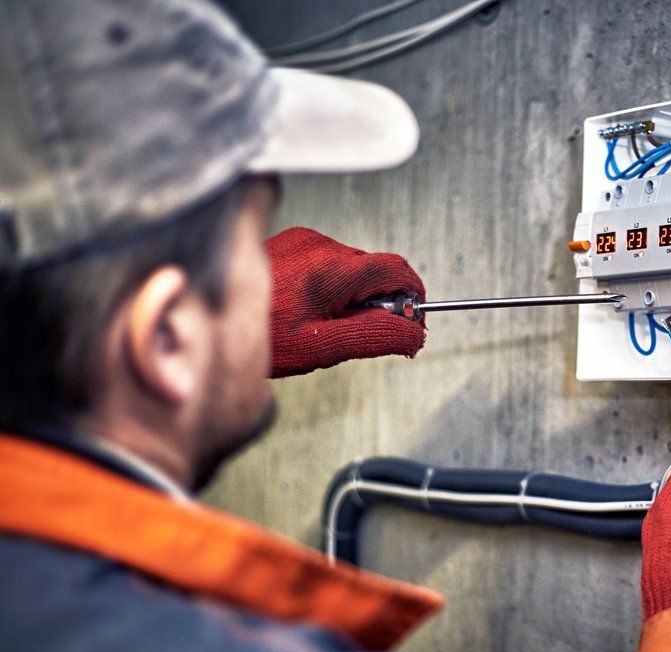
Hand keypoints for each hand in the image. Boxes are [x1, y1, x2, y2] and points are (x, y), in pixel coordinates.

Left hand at [266, 227, 425, 377]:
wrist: (212, 317)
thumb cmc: (261, 336)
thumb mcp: (323, 347)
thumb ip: (376, 336)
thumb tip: (413, 333)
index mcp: (331, 270)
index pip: (398, 270)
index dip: (412, 297)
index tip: (412, 321)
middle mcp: (319, 246)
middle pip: (376, 270)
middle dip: (379, 301)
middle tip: (357, 332)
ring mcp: (305, 240)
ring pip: (353, 268)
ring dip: (354, 295)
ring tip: (325, 322)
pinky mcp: (293, 242)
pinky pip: (330, 263)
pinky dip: (332, 286)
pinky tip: (308, 307)